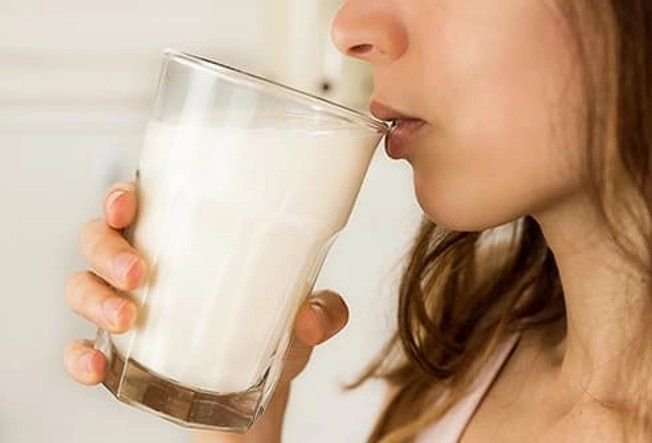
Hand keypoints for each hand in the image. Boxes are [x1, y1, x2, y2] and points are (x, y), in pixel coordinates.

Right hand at [64, 181, 349, 440]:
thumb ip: (323, 312)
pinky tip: (97, 367)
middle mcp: (143, 265)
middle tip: (140, 271)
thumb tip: (312, 319)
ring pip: (82, 287)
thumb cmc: (268, 330)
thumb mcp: (303, 314)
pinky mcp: (117, 353)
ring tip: (129, 318)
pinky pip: (79, 349)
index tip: (128, 202)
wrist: (255, 387)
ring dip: (96, 299)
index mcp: (181, 239)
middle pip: (98, 239)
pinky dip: (80, 357)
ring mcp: (124, 307)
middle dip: (108, 250)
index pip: (139, 203)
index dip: (121, 196)